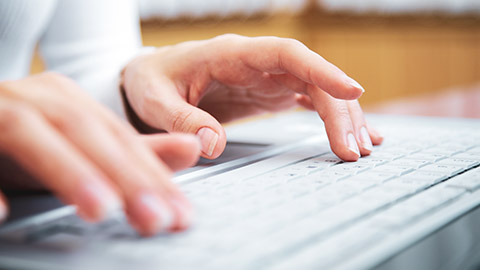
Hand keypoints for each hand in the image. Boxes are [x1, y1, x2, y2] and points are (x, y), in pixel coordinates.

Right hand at [0, 73, 199, 235]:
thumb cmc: (25, 138)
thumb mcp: (81, 147)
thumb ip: (134, 151)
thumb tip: (192, 148)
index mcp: (68, 102)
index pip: (121, 139)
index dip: (154, 175)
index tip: (180, 213)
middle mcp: (35, 99)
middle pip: (87, 133)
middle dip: (126, 176)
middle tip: (156, 217)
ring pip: (32, 133)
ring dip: (69, 171)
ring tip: (102, 208)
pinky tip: (1, 212)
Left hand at [122, 34, 382, 160]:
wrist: (153, 81)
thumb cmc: (153, 83)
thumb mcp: (155, 100)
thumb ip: (180, 119)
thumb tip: (212, 145)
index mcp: (232, 54)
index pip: (287, 54)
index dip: (322, 70)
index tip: (353, 91)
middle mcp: (256, 63)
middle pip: (311, 77)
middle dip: (339, 111)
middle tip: (352, 150)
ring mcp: (266, 78)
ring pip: (317, 90)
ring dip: (341, 117)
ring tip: (358, 149)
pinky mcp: (268, 94)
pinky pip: (309, 100)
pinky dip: (331, 118)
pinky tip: (348, 136)